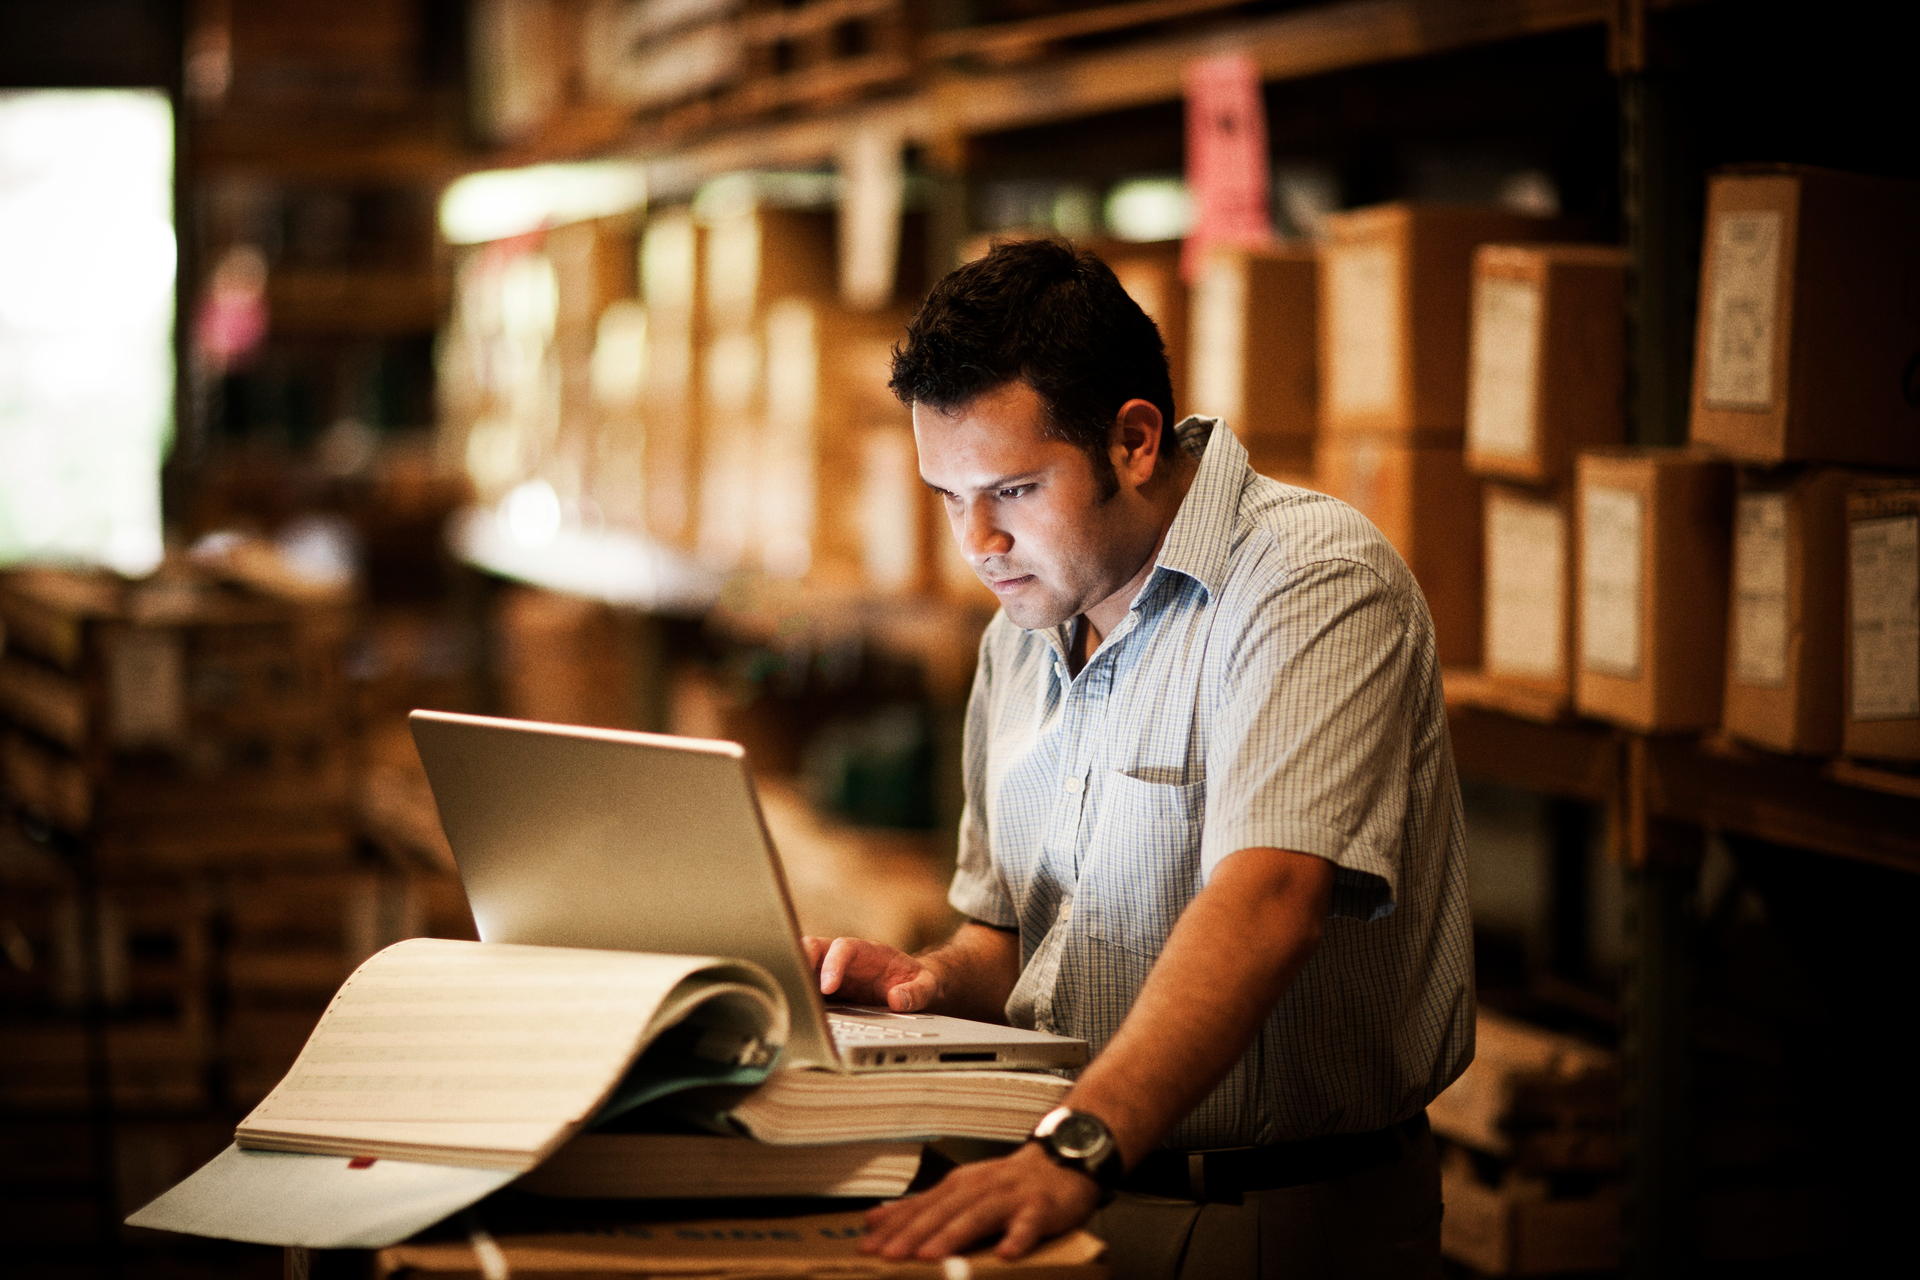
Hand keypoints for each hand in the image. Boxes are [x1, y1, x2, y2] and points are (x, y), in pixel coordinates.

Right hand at [800, 936, 938, 1010]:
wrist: (909, 983)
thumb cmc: (915, 980)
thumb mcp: (926, 986)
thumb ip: (916, 992)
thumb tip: (898, 1000)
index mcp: (867, 951)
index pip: (843, 947)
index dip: (833, 964)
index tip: (828, 986)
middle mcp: (844, 958)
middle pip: (814, 947)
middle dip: (800, 960)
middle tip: (793, 985)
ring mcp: (831, 971)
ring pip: (803, 964)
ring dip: (792, 977)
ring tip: (786, 1000)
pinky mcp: (824, 988)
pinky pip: (804, 987)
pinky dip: (796, 996)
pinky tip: (791, 1012)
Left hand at [862, 1141, 1101, 1259]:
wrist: (1061, 1162)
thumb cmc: (1008, 1184)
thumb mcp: (962, 1190)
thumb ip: (922, 1206)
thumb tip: (876, 1218)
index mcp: (958, 1186)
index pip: (919, 1207)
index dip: (893, 1227)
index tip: (868, 1247)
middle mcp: (980, 1187)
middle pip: (942, 1212)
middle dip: (914, 1235)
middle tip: (890, 1256)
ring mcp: (1010, 1196)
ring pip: (978, 1216)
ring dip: (953, 1235)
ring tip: (932, 1256)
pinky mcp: (1039, 1208)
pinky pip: (1028, 1225)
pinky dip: (1017, 1238)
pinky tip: (1006, 1253)